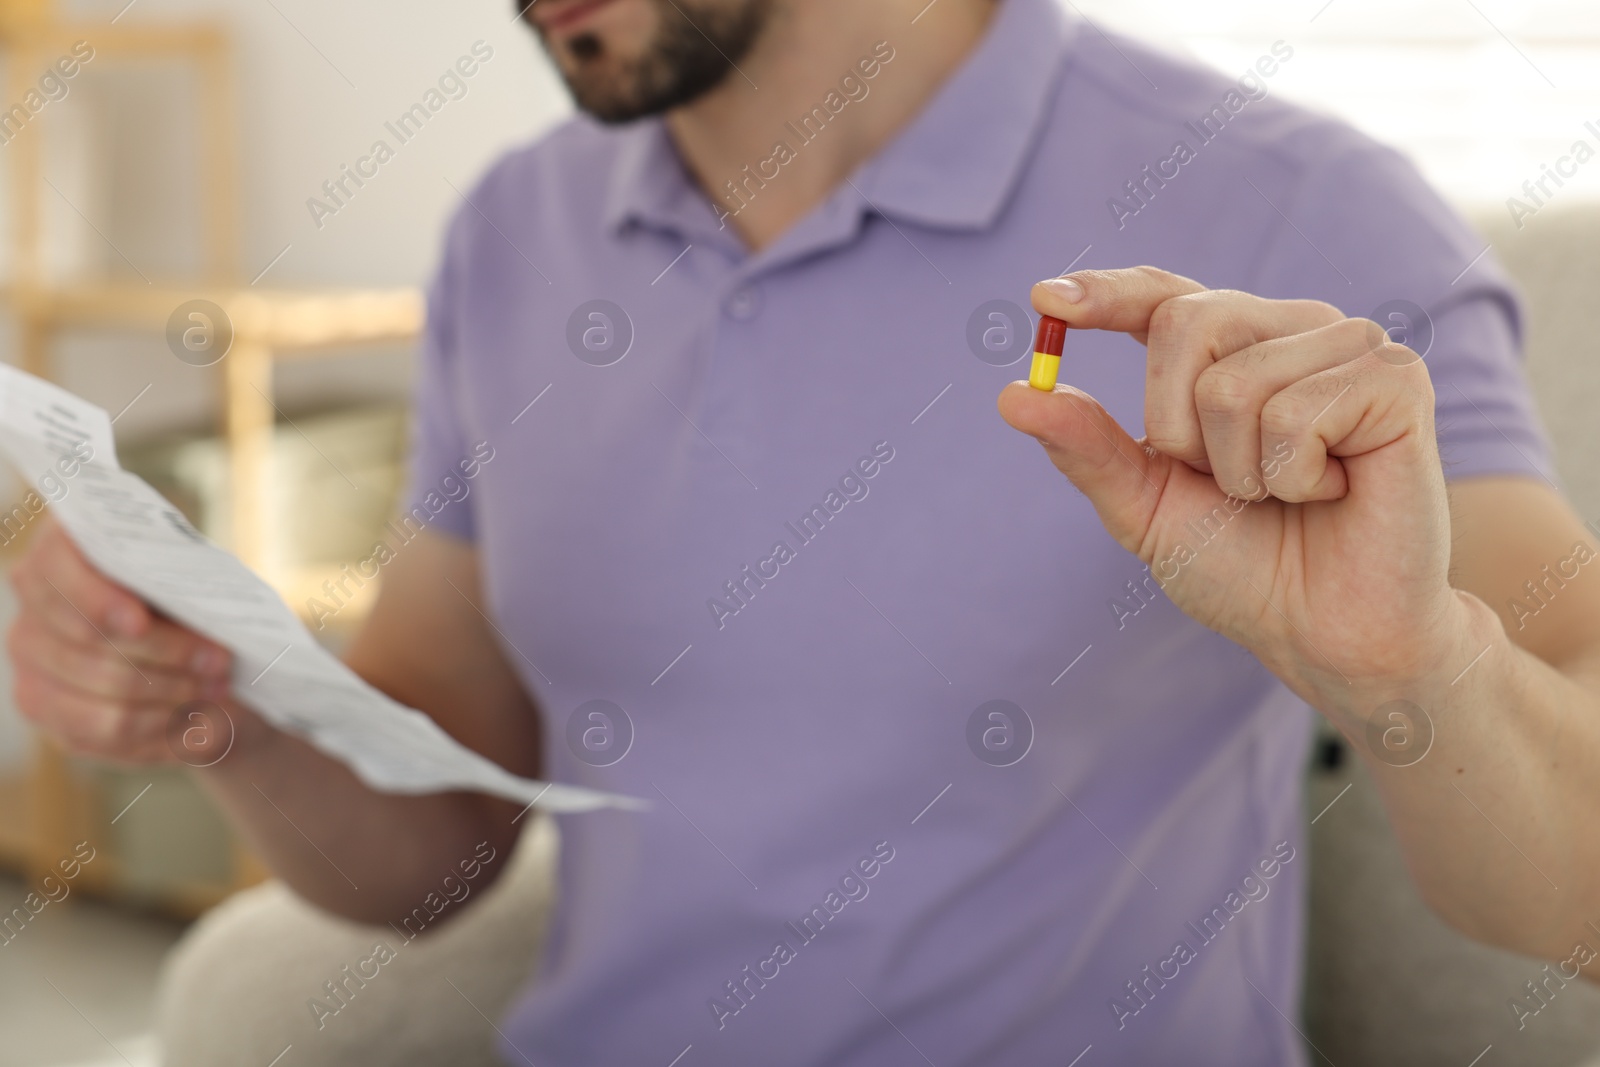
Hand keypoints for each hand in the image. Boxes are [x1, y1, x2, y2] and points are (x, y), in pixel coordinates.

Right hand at [7, 518, 245, 762]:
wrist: (191, 644)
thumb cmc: (189, 597)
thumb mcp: (193, 579)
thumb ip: (183, 584)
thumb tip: (198, 610)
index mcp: (61, 548)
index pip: (58, 568)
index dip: (96, 599)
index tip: (139, 623)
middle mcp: (33, 603)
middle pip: (88, 640)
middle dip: (165, 653)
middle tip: (220, 660)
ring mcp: (31, 659)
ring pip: (102, 688)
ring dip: (172, 691)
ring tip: (217, 686)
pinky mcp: (46, 708)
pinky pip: (104, 730)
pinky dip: (159, 724)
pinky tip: (193, 713)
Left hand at [998, 267, 1473, 710]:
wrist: (1326, 630)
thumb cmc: (1243, 566)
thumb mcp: (1144, 508)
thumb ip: (1087, 449)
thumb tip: (1013, 395)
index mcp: (1230, 350)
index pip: (1162, 295)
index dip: (1106, 292)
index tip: (1045, 302)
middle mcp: (1289, 329)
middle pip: (1186, 321)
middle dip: (1179, 428)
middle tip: (1231, 483)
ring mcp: (1348, 344)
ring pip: (1235, 381)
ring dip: (1241, 468)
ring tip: (1287, 493)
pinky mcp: (1396, 377)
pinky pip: (1296, 413)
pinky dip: (1293, 477)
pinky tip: (1332, 491)